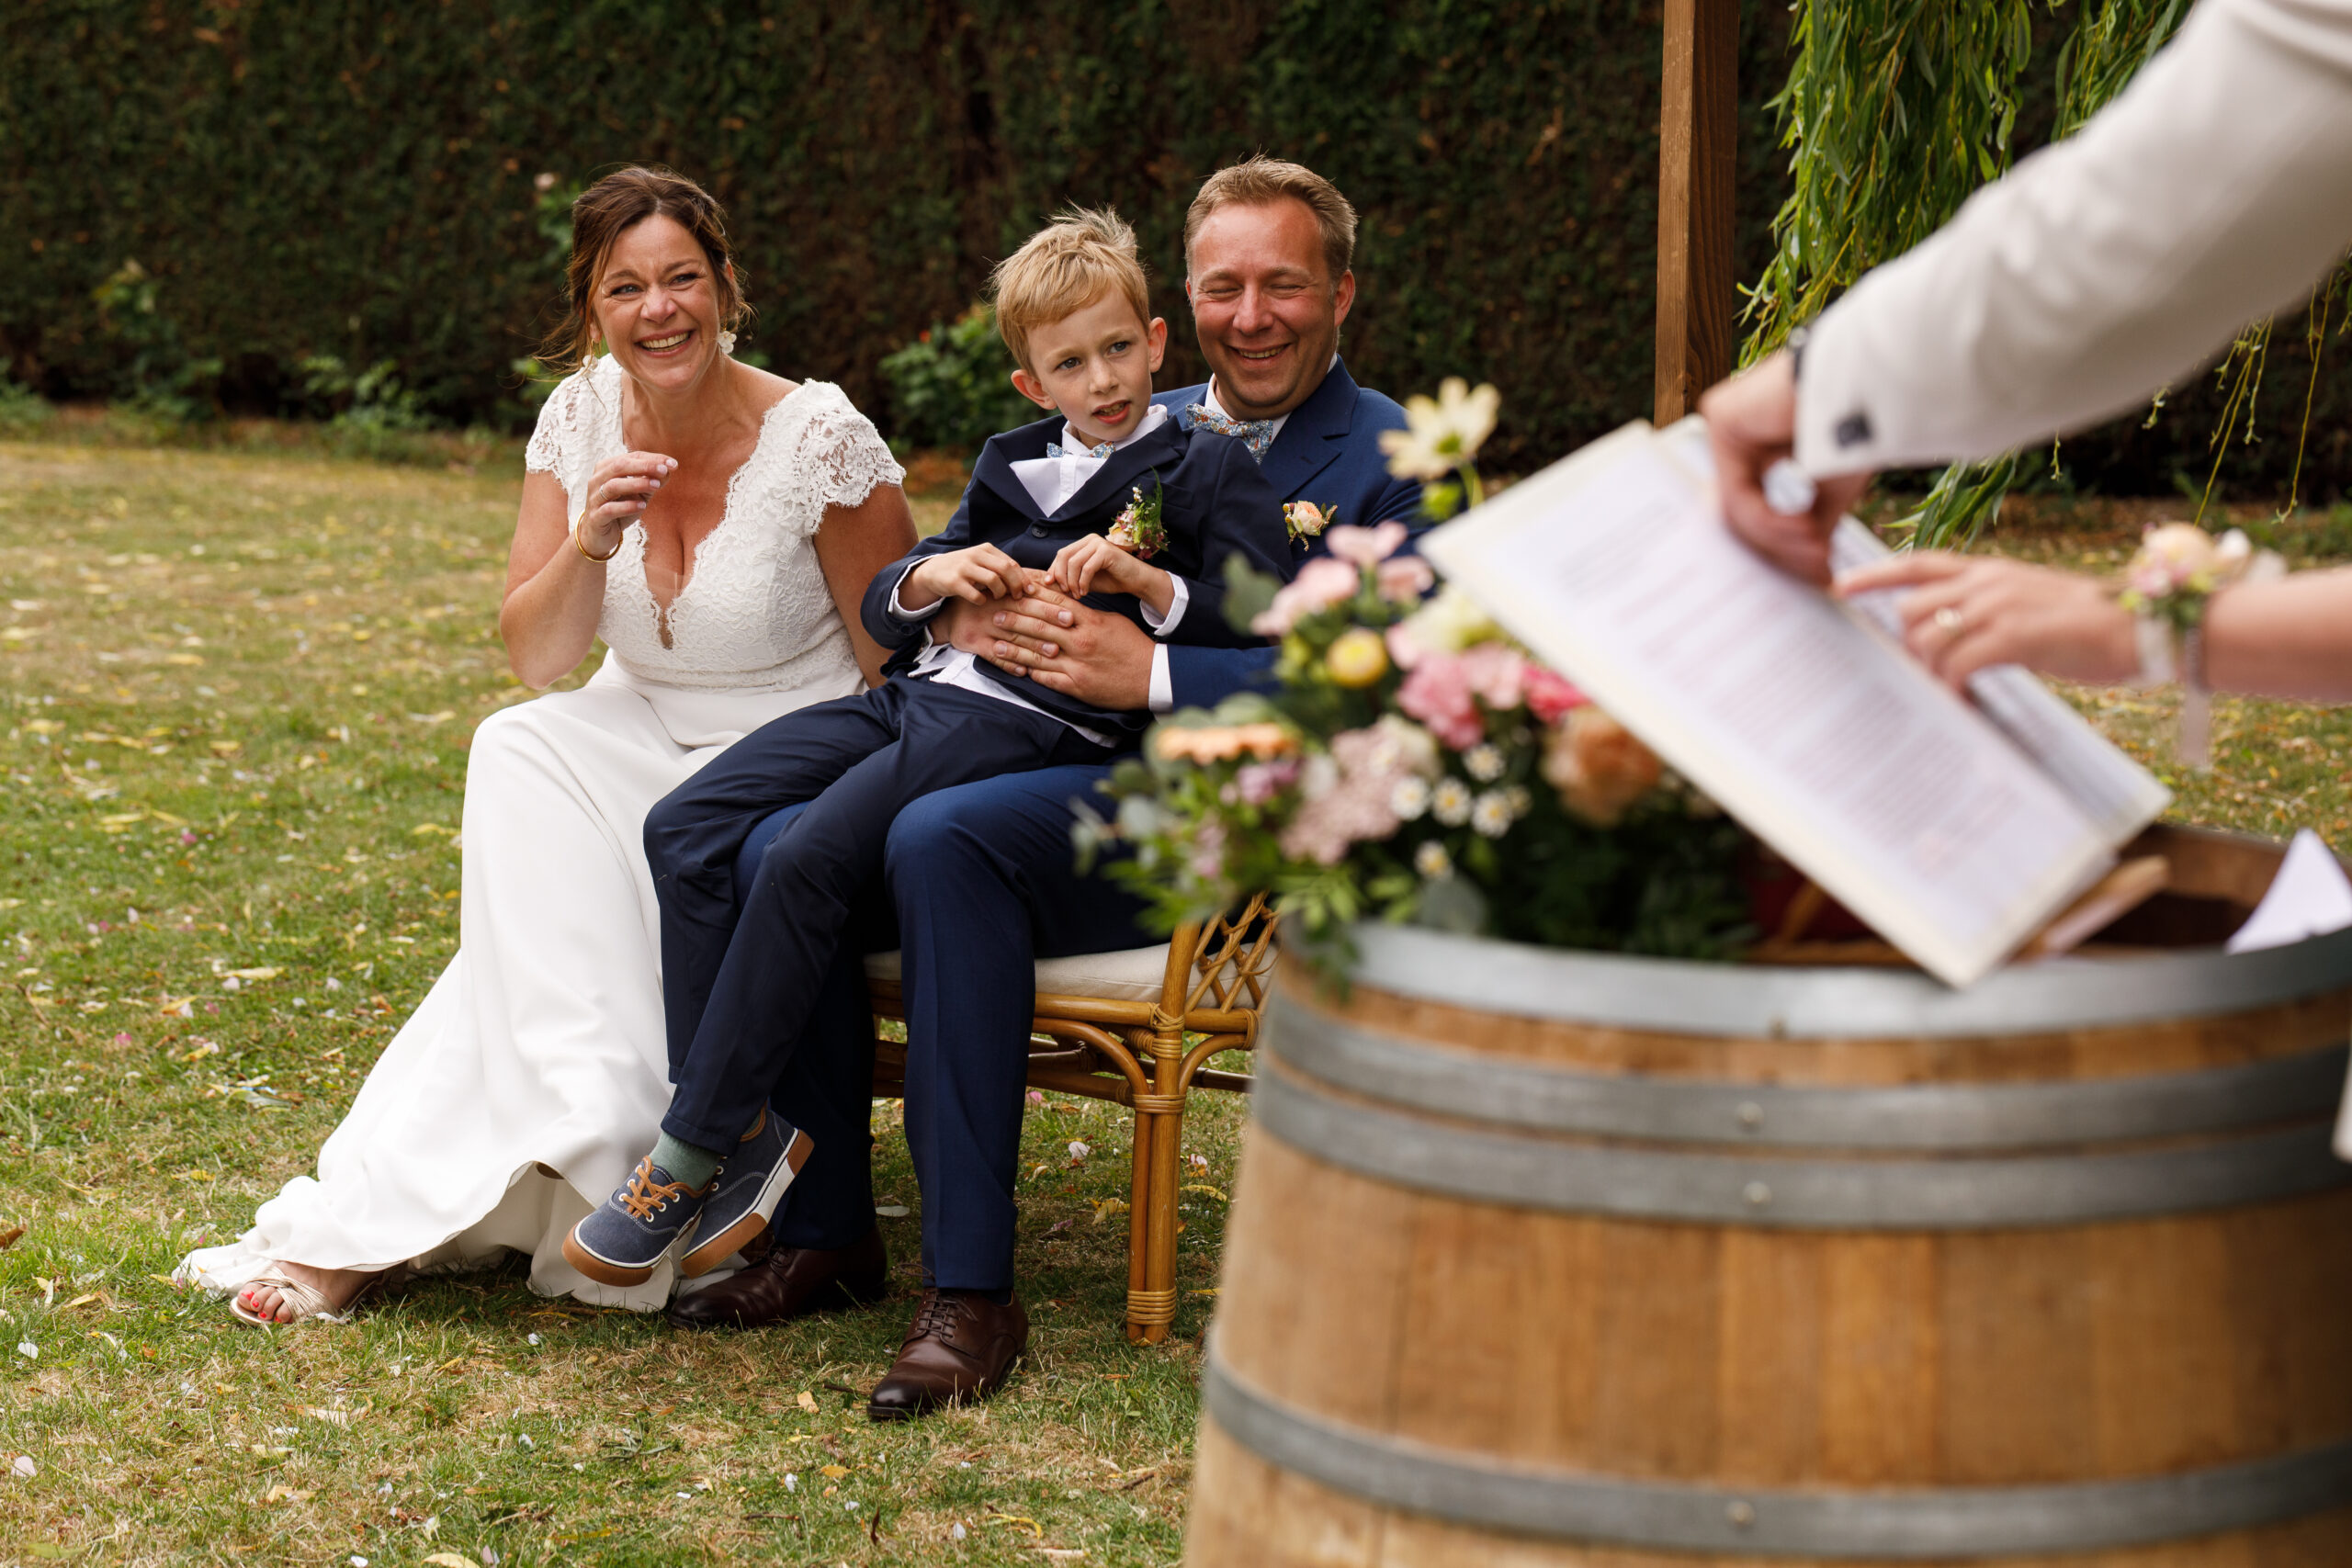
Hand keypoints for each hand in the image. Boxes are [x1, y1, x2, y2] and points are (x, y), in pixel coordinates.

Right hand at [578, 450, 675, 555]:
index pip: (631, 457)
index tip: (673, 464)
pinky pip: (609, 509)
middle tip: (664, 470)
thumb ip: (652, 481)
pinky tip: (642, 506)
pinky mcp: (595, 517)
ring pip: (613, 485)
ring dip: (636, 484)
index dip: (652, 459)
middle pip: (619, 466)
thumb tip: (669, 470)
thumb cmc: (621, 508)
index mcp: (607, 468)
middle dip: (644, 466)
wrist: (600, 535)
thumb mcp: (640, 494)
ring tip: (656, 486)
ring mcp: (594, 498)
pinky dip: (626, 506)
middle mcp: (597, 480)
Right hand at [900, 543, 1028, 612]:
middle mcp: (976, 555)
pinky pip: (976, 594)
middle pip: (1006, 569)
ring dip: (1000, 593)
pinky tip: (981, 602)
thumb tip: (1028, 584)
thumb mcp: (983, 563)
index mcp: (986, 550)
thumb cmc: (965, 570)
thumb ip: (1001, 569)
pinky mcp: (953, 581)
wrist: (933, 571)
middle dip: (1015, 586)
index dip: (1023, 579)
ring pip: (993, 580)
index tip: (1029, 592)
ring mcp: (964, 567)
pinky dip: (982, 601)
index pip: (1012, 563)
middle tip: (1017, 598)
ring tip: (997, 598)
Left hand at [948, 580, 1155, 708]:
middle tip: (996, 614)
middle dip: (1015, 620)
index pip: (1055, 604)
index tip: (1015, 591)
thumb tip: (1064, 607)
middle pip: (1040, 627)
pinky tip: (1016, 669)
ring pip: (1037, 654)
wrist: (1152, 677)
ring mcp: (1077, 665)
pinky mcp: (1077, 686)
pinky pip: (1047, 679)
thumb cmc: (1133, 646)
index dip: (1032, 596)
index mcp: (1089, 622)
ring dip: (1014, 648)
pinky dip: (1030, 673)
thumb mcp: (1111, 621)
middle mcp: (1080, 641)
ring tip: (996, 642)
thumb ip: (1086, 614)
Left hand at [1050, 535, 1172, 614]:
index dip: (1054, 571)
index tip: (1052, 586)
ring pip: (1073, 563)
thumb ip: (1069, 577)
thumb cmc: (1111, 580)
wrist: (1136, 581)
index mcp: (1083, 544)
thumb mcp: (1084, 579)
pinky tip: (1085, 592)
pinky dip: (1082, 582)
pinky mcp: (1106, 551)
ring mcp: (1098, 543)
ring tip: (1077, 594)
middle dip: (1061, 576)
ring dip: (1072, 581)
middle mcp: (1089, 539)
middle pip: (1064, 556)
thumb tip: (1047, 582)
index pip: (1061, 555)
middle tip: (1066, 592)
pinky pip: (1087, 567)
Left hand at [1700, 352, 1869, 585]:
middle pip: (1744, 514)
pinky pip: (1737, 491)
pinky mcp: (1720, 418)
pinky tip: (1804, 529)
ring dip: (1782, 538)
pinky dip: (1770, 519)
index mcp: (1756, 448)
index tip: (1819, 573)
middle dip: (1783, 550)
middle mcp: (1734, 435)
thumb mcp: (1830, 489)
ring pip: (1740, 509)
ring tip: (1819, 549)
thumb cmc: (1860, 426)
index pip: (1755, 511)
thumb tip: (1812, 571)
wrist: (1870, 384)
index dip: (1785, 549)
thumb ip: (1810, 526)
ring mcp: (1723, 426)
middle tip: (1819, 570)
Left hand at [1837, 551, 2138, 688]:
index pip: (1920, 563)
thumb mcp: (2031, 604)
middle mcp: (1989, 582)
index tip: (1841, 586)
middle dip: (1908, 645)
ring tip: (1949, 691)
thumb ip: (1990, 612)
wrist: (2144, 627)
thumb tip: (1952, 640)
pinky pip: (1956, 665)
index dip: (1877, 574)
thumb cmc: (2093, 624)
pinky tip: (1964, 702)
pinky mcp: (2013, 636)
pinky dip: (1952, 688)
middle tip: (1926, 674)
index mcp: (1991, 570)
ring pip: (1927, 637)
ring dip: (1929, 670)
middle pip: (1911, 609)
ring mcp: (1999, 606)